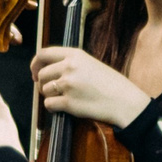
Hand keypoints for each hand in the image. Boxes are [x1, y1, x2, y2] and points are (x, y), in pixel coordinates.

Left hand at [30, 47, 150, 127]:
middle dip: (42, 84)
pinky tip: (63, 108)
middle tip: (51, 90)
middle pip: (41, 74)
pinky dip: (52, 108)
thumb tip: (48, 68)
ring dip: (49, 96)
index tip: (35, 72)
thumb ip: (71, 63)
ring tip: (62, 98)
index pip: (43, 54)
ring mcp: (68, 84)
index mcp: (75, 55)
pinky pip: (48, 105)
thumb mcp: (91, 64)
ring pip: (44, 90)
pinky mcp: (69, 102)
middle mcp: (69, 67)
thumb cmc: (111, 85)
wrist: (127, 102)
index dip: (35, 64)